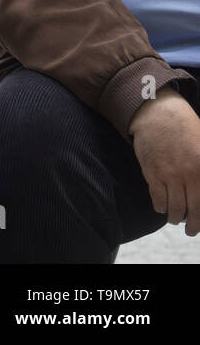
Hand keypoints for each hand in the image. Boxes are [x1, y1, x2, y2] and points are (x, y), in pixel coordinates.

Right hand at [129, 88, 199, 234]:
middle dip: (193, 225)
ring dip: (175, 217)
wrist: (157, 113)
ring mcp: (169, 175)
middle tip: (192, 231)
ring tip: (175, 218)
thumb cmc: (185, 127)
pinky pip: (157, 199)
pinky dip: (160, 207)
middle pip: (193, 210)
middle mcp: (189, 175)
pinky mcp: (151, 174)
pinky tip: (162, 207)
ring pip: (175, 208)